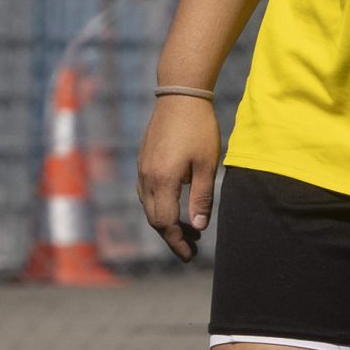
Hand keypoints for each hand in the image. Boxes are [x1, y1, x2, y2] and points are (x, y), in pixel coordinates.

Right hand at [136, 96, 219, 262]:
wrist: (180, 94)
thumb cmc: (199, 127)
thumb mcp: (207, 164)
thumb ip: (202, 197)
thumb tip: (199, 227)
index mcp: (163, 180)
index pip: (166, 223)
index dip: (177, 242)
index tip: (190, 255)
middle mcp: (147, 177)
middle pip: (154, 219)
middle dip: (172, 236)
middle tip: (192, 247)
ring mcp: (142, 168)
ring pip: (149, 207)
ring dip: (166, 222)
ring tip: (189, 228)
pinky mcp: (143, 160)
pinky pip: (146, 192)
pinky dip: (159, 206)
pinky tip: (175, 205)